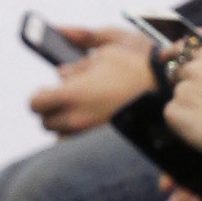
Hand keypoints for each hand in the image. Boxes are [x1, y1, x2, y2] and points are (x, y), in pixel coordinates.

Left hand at [29, 27, 154, 135]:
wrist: (166, 92)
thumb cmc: (135, 68)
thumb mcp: (105, 55)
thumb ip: (77, 66)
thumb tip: (60, 73)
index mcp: (72, 94)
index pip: (35, 103)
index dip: (39, 96)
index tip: (46, 91)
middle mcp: (76, 118)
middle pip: (45, 123)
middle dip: (50, 110)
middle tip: (65, 100)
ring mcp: (90, 135)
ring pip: (61, 136)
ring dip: (65, 124)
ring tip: (82, 110)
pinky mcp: (103, 145)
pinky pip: (80, 145)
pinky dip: (80, 136)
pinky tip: (93, 123)